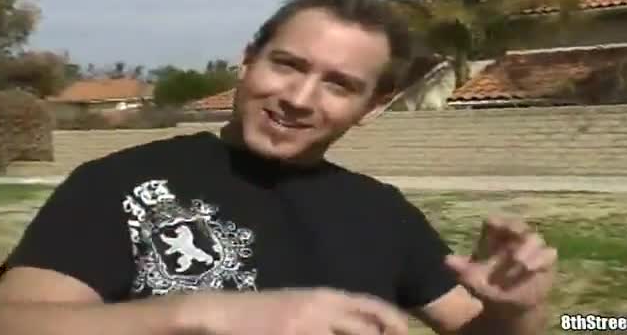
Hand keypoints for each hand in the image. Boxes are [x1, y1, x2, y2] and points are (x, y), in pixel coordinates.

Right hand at [184, 287, 409, 334]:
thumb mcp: (302, 305)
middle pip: (366, 329)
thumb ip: (330, 314)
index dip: (393, 321)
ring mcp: (305, 329)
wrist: (223, 314)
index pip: (371, 305)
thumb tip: (364, 328)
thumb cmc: (263, 312)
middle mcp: (320, 309)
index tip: (404, 332)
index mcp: (324, 296)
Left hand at [445, 217, 556, 314]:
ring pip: (535, 239)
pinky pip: (548, 254)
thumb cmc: (486, 287)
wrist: (506, 305)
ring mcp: (530, 249)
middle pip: (518, 226)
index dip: (497, 222)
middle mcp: (513, 239)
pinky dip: (541, 260)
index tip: (494, 225)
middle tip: (514, 235)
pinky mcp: (545, 260)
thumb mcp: (472, 280)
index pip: (495, 222)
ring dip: (529, 249)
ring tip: (521, 263)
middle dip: (517, 228)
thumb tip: (446, 260)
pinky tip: (532, 269)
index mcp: (492, 239)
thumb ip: (461, 270)